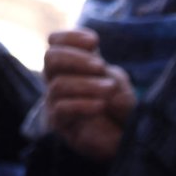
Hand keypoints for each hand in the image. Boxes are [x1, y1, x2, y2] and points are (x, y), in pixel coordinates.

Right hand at [42, 28, 136, 160]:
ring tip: (109, 89)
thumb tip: (95, 65)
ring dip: (86, 84)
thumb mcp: (116, 82)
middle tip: (100, 66)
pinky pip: (62, 109)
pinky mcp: (61, 124)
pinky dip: (83, 104)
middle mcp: (58, 80)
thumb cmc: (119, 107)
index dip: (70, 37)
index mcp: (71, 66)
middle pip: (50, 58)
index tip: (94, 42)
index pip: (55, 42)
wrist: (125, 138)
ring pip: (58, 85)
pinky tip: (101, 105)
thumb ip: (104, 70)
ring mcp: (56, 102)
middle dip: (76, 58)